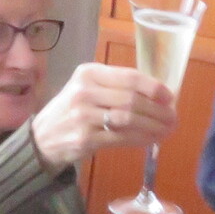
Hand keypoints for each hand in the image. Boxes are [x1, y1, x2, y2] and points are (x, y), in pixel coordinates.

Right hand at [28, 63, 174, 168]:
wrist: (41, 137)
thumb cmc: (71, 110)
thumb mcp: (86, 88)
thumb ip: (115, 87)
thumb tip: (158, 95)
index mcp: (88, 73)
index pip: (129, 77)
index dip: (154, 87)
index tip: (169, 97)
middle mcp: (84, 92)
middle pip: (131, 99)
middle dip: (158, 110)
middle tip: (173, 118)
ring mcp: (83, 116)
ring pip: (128, 119)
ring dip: (153, 126)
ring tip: (166, 130)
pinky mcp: (84, 138)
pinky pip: (121, 138)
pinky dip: (140, 139)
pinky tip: (151, 140)